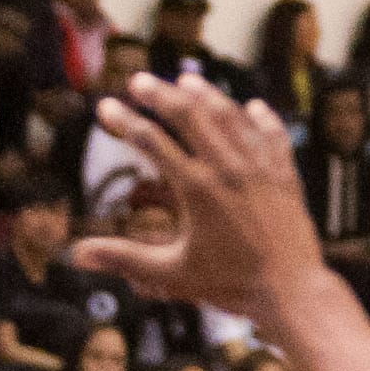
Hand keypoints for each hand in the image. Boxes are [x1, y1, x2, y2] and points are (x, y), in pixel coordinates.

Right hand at [71, 72, 325, 318]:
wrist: (292, 290)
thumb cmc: (231, 284)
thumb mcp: (171, 274)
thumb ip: (124, 258)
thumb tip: (77, 254)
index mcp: (197, 188)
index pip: (152, 142)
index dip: (125, 121)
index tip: (106, 106)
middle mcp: (229, 169)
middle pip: (191, 116)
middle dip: (162, 94)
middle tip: (139, 81)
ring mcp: (261, 169)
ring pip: (233, 118)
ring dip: (208, 96)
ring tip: (187, 81)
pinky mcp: (286, 176)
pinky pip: (274, 137)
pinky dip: (262, 119)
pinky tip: (253, 107)